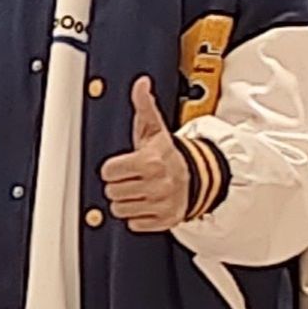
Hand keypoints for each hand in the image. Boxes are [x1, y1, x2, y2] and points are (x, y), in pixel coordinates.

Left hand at [100, 76, 191, 232]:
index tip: (124, 165)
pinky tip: (146, 203)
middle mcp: (157, 184)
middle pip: (112, 192)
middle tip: (132, 177)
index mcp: (150, 161)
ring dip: (126, 201)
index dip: (113, 168)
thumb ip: (143, 105)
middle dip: (119, 184)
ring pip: (120, 210)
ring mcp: (161, 204)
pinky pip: (134, 224)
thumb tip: (141, 84)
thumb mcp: (154, 128)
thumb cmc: (168, 153)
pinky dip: (138, 216)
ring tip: (138, 189)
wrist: (199, 175)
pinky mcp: (165, 221)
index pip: (108, 172)